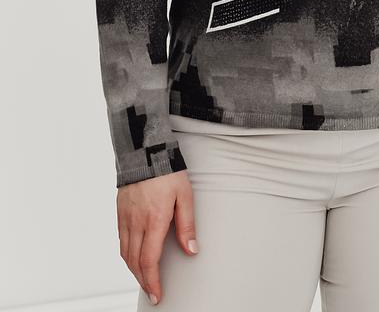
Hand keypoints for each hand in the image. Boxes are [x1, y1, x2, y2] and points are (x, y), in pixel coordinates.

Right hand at [117, 169, 197, 305]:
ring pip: (125, 253)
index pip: (150, 260)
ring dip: (134, 270)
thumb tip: (191, 250)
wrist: (144, 149)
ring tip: (144, 279)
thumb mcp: (185, 195)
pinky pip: (120, 240)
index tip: (157, 294)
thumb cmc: (167, 170)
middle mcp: (136, 221)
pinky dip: (126, 254)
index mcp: (154, 220)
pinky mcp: (119, 211)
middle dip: (143, 281)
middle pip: (135, 262)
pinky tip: (134, 257)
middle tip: (152, 292)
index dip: (153, 281)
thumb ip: (187, 224)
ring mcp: (125, 217)